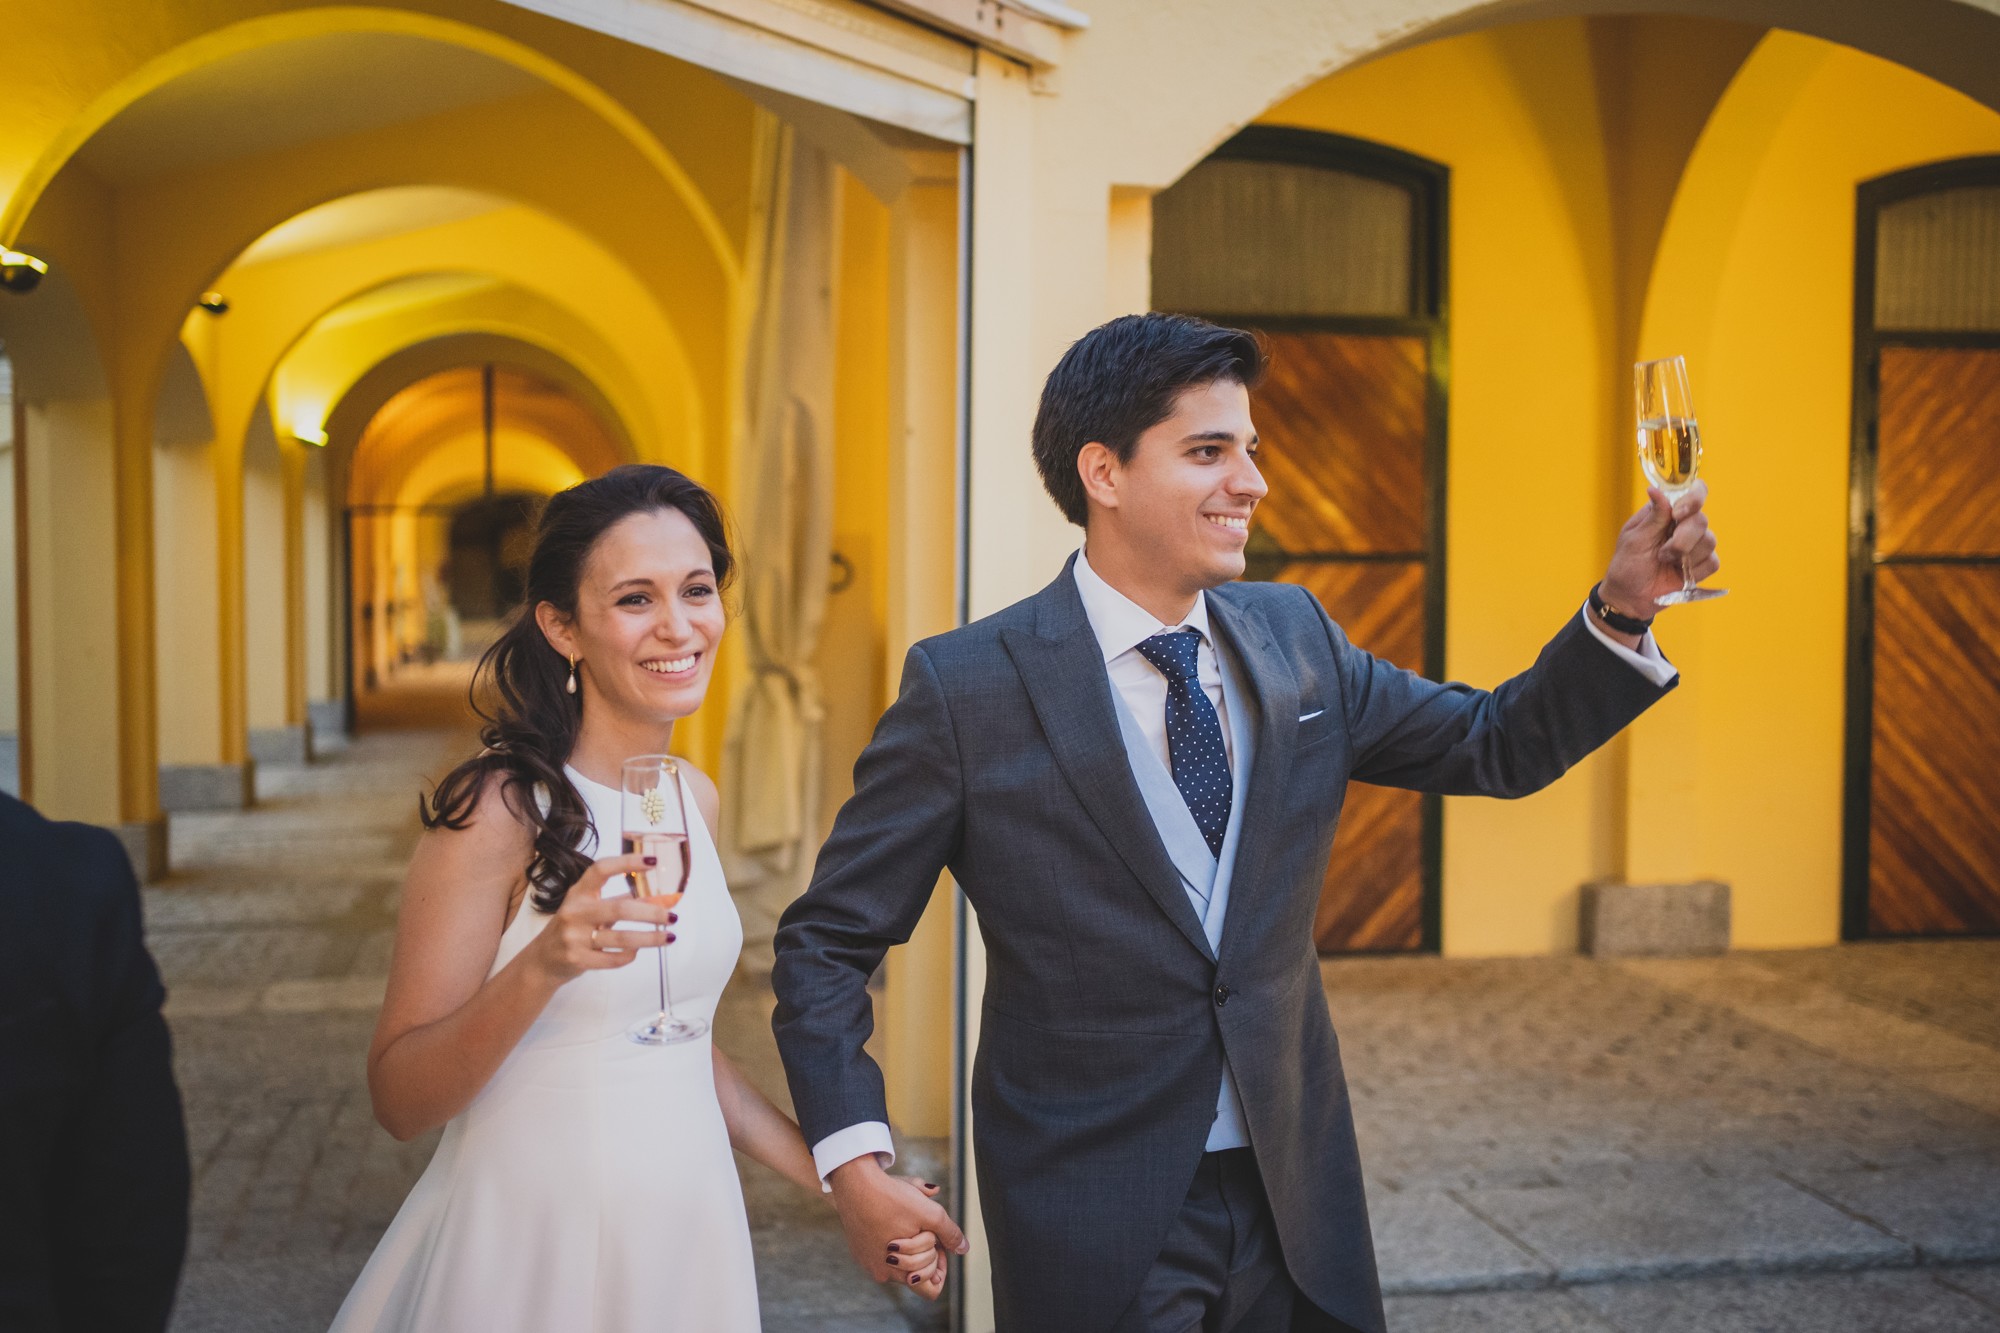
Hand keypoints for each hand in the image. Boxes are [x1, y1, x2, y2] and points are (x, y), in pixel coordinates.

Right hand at [526, 853, 674, 984]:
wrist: (541, 961)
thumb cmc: (572, 929)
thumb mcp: (587, 909)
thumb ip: (615, 902)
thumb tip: (654, 899)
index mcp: (578, 893)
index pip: (601, 870)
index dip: (627, 863)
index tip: (653, 862)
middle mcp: (574, 912)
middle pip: (620, 909)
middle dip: (652, 913)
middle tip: (672, 916)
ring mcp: (574, 937)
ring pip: (622, 939)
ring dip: (651, 938)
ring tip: (669, 937)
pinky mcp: (577, 959)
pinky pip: (613, 959)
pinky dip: (629, 956)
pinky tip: (638, 952)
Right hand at [828, 1155, 966, 1299]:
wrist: (855, 1182)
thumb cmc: (892, 1197)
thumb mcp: (930, 1213)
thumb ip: (950, 1233)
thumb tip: (963, 1249)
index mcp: (898, 1272)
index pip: (931, 1288)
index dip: (940, 1266)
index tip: (938, 1243)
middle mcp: (881, 1273)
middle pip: (918, 1273)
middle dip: (926, 1252)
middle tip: (923, 1227)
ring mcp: (868, 1262)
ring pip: (901, 1262)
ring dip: (911, 1244)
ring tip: (907, 1220)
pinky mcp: (859, 1250)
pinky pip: (883, 1253)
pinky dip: (893, 1239)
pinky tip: (891, 1218)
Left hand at [1601, 479, 1720, 615]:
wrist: (1629, 597)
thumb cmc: (1627, 565)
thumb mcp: (1635, 539)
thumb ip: (1653, 517)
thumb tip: (1655, 490)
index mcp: (1667, 513)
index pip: (1694, 493)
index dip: (1694, 498)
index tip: (1678, 514)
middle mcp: (1684, 526)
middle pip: (1701, 520)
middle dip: (1683, 538)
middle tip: (1663, 552)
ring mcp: (1695, 546)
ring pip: (1709, 541)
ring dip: (1686, 555)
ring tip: (1665, 562)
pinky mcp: (1701, 566)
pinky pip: (1712, 562)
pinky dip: (1695, 569)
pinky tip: (1678, 574)